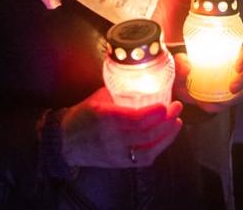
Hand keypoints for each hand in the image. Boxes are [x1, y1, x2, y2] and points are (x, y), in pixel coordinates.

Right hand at [61, 87, 181, 167]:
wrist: (66, 141)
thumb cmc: (83, 115)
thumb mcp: (99, 97)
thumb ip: (120, 90)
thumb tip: (142, 79)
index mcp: (106, 118)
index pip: (136, 118)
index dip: (155, 113)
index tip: (167, 104)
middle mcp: (112, 138)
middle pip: (146, 134)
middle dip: (166, 121)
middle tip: (177, 109)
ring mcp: (116, 153)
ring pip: (148, 150)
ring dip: (166, 137)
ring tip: (176, 123)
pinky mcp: (119, 163)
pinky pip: (143, 160)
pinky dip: (157, 149)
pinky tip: (165, 138)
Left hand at [172, 46, 242, 112]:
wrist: (179, 86)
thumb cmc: (183, 68)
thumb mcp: (179, 64)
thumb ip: (181, 63)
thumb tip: (188, 67)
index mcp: (225, 56)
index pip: (242, 54)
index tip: (238, 66)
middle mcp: (231, 71)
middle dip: (242, 81)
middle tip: (232, 88)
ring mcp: (228, 86)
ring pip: (240, 93)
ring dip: (233, 98)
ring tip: (218, 102)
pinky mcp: (222, 100)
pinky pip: (225, 105)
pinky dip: (217, 106)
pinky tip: (207, 105)